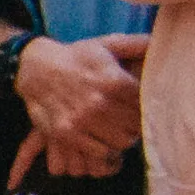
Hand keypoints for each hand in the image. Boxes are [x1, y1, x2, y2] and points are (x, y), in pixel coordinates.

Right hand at [5, 32, 149, 184]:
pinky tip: (104, 139)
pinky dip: (106, 149)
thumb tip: (159, 42)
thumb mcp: (106, 44)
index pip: (146, 105)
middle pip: (136, 126)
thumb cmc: (76, 57)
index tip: (144, 107)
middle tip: (131, 120)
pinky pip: (100, 152)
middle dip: (137, 124)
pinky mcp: (67, 133)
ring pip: (121, 142)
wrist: (35, 68)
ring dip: (123, 138)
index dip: (149, 107)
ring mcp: (82, 119)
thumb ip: (136, 44)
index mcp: (113, 80)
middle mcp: (99, 101)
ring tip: (120, 131)